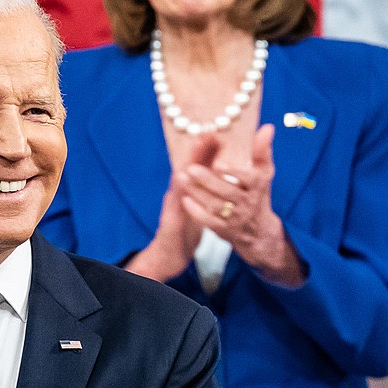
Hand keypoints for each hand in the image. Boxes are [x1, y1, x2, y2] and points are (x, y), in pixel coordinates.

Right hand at [127, 135, 214, 280]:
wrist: (169, 255)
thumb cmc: (185, 230)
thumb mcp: (197, 206)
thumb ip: (205, 188)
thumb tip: (218, 171)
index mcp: (187, 190)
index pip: (198, 166)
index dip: (206, 149)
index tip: (217, 132)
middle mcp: (178, 194)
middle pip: (187, 169)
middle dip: (198, 152)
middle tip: (209, 134)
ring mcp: (172, 207)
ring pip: (179, 185)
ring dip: (186, 169)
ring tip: (195, 153)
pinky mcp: (170, 223)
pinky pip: (175, 209)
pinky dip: (179, 195)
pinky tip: (183, 189)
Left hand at [176, 123, 305, 285]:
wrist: (258, 230)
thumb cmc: (257, 192)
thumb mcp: (263, 173)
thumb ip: (262, 151)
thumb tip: (268, 127)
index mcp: (258, 186)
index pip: (249, 179)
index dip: (234, 172)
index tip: (218, 163)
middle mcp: (248, 203)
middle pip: (228, 192)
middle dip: (208, 181)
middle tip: (190, 168)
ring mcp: (236, 218)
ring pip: (215, 206)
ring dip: (197, 192)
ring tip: (181, 178)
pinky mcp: (224, 230)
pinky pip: (209, 221)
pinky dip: (197, 211)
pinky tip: (184, 199)